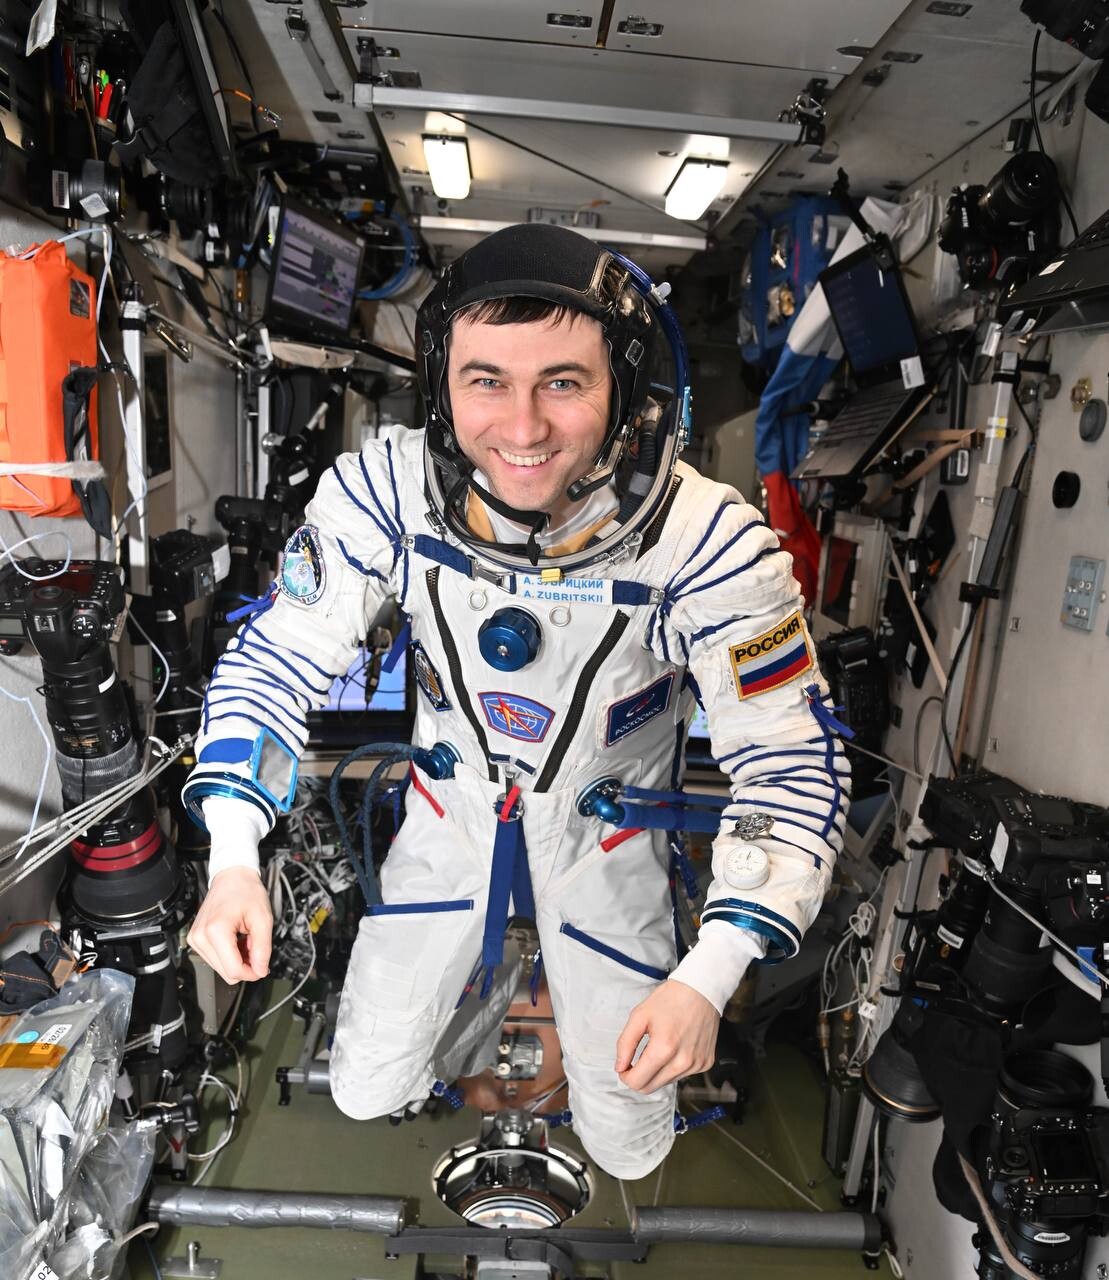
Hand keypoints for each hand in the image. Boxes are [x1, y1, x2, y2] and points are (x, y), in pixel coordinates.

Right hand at [187, 866, 272, 983]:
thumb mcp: (263, 919)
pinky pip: (215, 959)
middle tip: (256, 947)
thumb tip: (260, 970)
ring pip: (221, 969)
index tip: (262, 965)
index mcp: (215, 930)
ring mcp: (196, 939)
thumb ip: (263, 948)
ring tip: (245, 940)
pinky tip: (236, 940)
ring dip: (237, 959)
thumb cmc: (246, 891)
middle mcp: (200, 937)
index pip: (233, 970)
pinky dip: (229, 954)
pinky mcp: (196, 940)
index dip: (252, 972)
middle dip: (245, 965)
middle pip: (226, 973)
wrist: (232, 877)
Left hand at [614, 979, 719, 1092]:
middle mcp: (682, 1062)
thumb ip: (625, 1044)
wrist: (701, 990)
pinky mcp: (705, 1064)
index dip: (625, 1076)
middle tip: (636, 1060)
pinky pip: (681, 1075)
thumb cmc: (671, 999)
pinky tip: (674, 1048)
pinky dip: (672, 1067)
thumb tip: (620, 1066)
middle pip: (650, 1088)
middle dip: (638, 1077)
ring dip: (656, 1072)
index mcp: (664, 1049)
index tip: (625, 1066)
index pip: (637, 1082)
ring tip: (658, 1047)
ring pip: (665, 1083)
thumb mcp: (639, 1015)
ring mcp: (696, 1065)